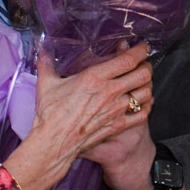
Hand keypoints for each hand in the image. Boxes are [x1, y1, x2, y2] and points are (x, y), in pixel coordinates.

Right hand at [4, 44, 152, 189]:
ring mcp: (116, 110)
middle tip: (144, 64)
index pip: (127, 60)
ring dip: (147, 86)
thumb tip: (42, 53)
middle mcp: (110, 92)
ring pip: (146, 93)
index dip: (140, 51)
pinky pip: (142, 114)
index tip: (143, 47)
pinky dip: (146, 106)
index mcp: (95, 77)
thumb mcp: (47, 84)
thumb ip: (47, 65)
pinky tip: (142, 104)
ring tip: (143, 82)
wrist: (55, 142)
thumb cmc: (51, 113)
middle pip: (143, 74)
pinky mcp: (118, 125)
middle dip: (147, 66)